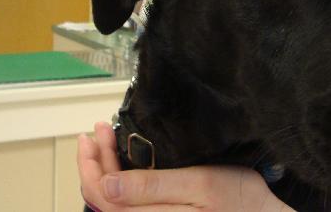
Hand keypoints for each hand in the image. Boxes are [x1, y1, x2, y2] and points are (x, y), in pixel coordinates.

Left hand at [77, 122, 292, 210]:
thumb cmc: (240, 201)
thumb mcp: (200, 186)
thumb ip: (154, 188)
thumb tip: (107, 186)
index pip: (104, 196)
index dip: (91, 167)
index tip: (91, 137)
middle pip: (105, 196)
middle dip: (96, 161)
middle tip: (97, 130)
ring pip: (116, 197)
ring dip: (106, 166)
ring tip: (104, 138)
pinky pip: (132, 200)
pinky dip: (122, 176)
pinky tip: (123, 159)